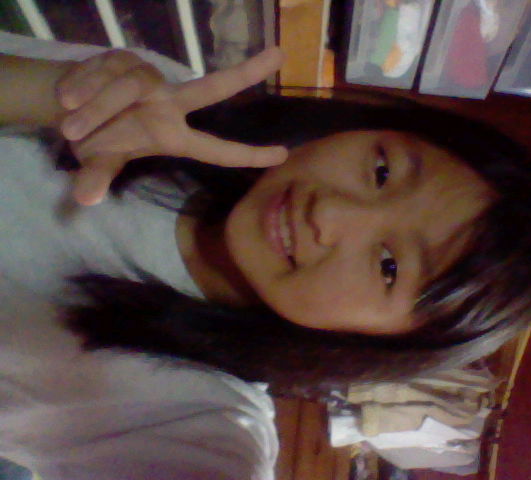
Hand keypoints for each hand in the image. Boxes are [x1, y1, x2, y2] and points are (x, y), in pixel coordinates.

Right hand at [56, 48, 286, 205]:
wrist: (64, 101)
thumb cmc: (97, 136)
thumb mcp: (99, 160)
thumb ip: (98, 176)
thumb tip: (85, 198)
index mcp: (173, 134)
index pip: (216, 148)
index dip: (248, 154)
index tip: (283, 154)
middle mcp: (169, 102)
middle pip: (211, 87)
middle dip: (245, 72)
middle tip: (278, 54)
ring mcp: (149, 77)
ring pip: (125, 89)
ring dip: (94, 110)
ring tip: (70, 128)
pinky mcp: (123, 57)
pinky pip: (102, 73)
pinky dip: (80, 89)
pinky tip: (66, 98)